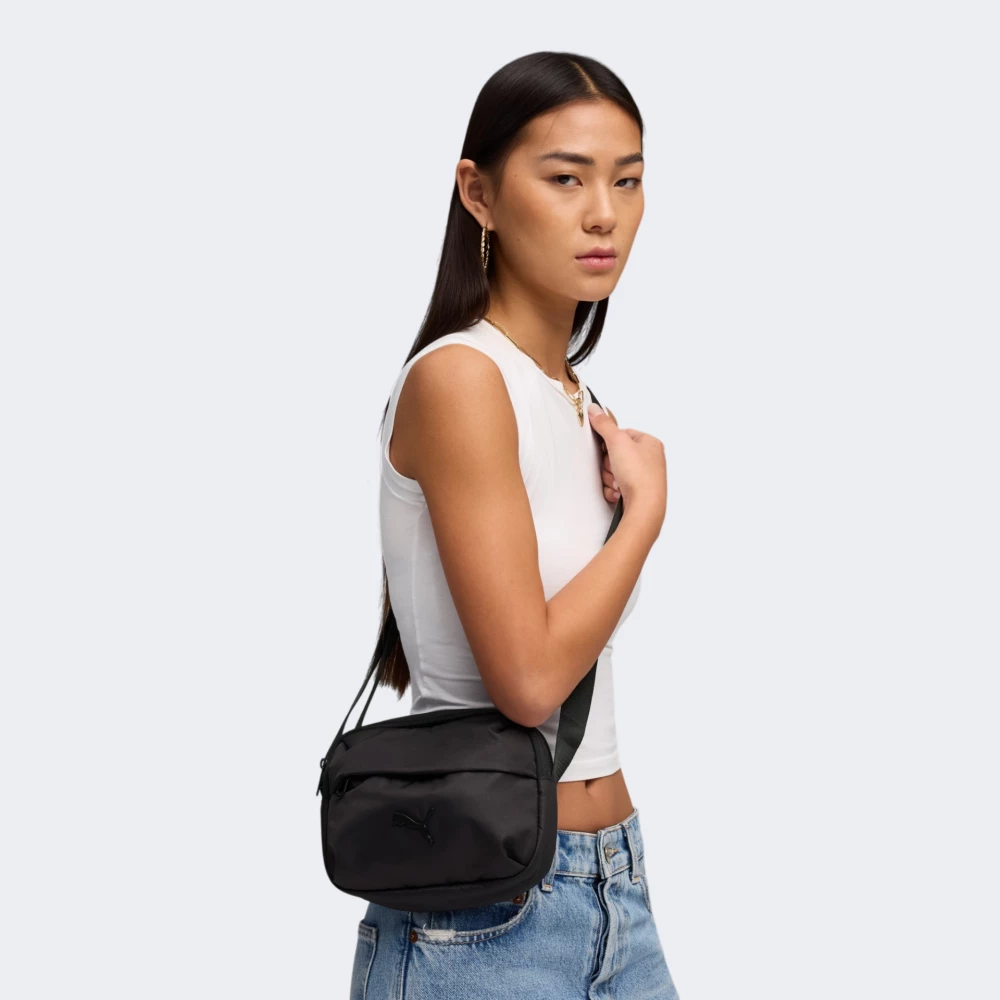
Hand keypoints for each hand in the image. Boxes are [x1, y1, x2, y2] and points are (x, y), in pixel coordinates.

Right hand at [588, 403, 666, 531]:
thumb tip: (595, 410)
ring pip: (613, 472)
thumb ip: (604, 424)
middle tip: (616, 467)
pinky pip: (615, 486)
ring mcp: (643, 477)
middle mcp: (649, 460)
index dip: (610, 442)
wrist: (644, 507)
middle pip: (615, 454)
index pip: (622, 434)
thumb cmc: (639, 475)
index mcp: (650, 443)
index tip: (608, 448)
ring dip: (610, 477)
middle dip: (609, 464)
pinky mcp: (636, 492)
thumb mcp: (618, 441)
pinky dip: (613, 489)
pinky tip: (620, 492)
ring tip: (619, 482)